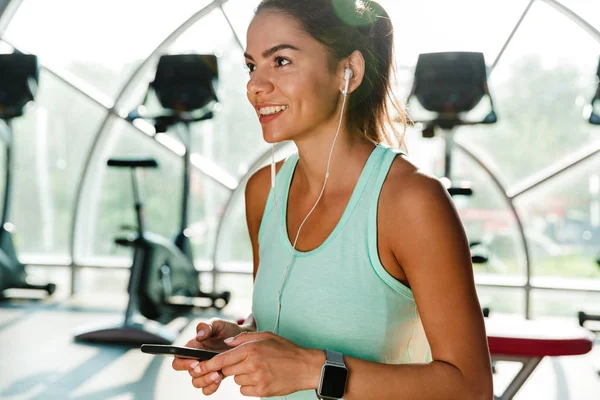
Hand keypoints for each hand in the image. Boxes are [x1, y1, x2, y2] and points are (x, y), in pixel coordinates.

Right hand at [172, 318, 243, 394]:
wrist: (242, 338)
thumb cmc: (226, 329)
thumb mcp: (217, 323)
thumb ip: (206, 326)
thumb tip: (199, 336)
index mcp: (192, 347)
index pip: (178, 359)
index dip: (183, 363)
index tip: (195, 362)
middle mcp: (196, 360)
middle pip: (189, 373)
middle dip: (198, 373)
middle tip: (211, 369)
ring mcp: (206, 370)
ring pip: (197, 383)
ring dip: (206, 381)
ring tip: (218, 374)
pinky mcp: (215, 376)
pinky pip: (207, 389)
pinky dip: (211, 387)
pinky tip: (220, 379)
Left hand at [189, 331, 322, 397]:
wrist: (305, 367)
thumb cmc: (286, 349)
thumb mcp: (265, 336)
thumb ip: (243, 338)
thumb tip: (226, 343)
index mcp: (251, 349)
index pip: (222, 359)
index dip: (207, 365)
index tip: (196, 368)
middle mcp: (252, 364)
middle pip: (227, 371)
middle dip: (231, 368)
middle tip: (246, 363)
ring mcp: (257, 379)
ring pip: (236, 380)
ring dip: (242, 376)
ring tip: (259, 369)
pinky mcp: (261, 391)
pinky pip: (244, 390)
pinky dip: (249, 386)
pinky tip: (262, 378)